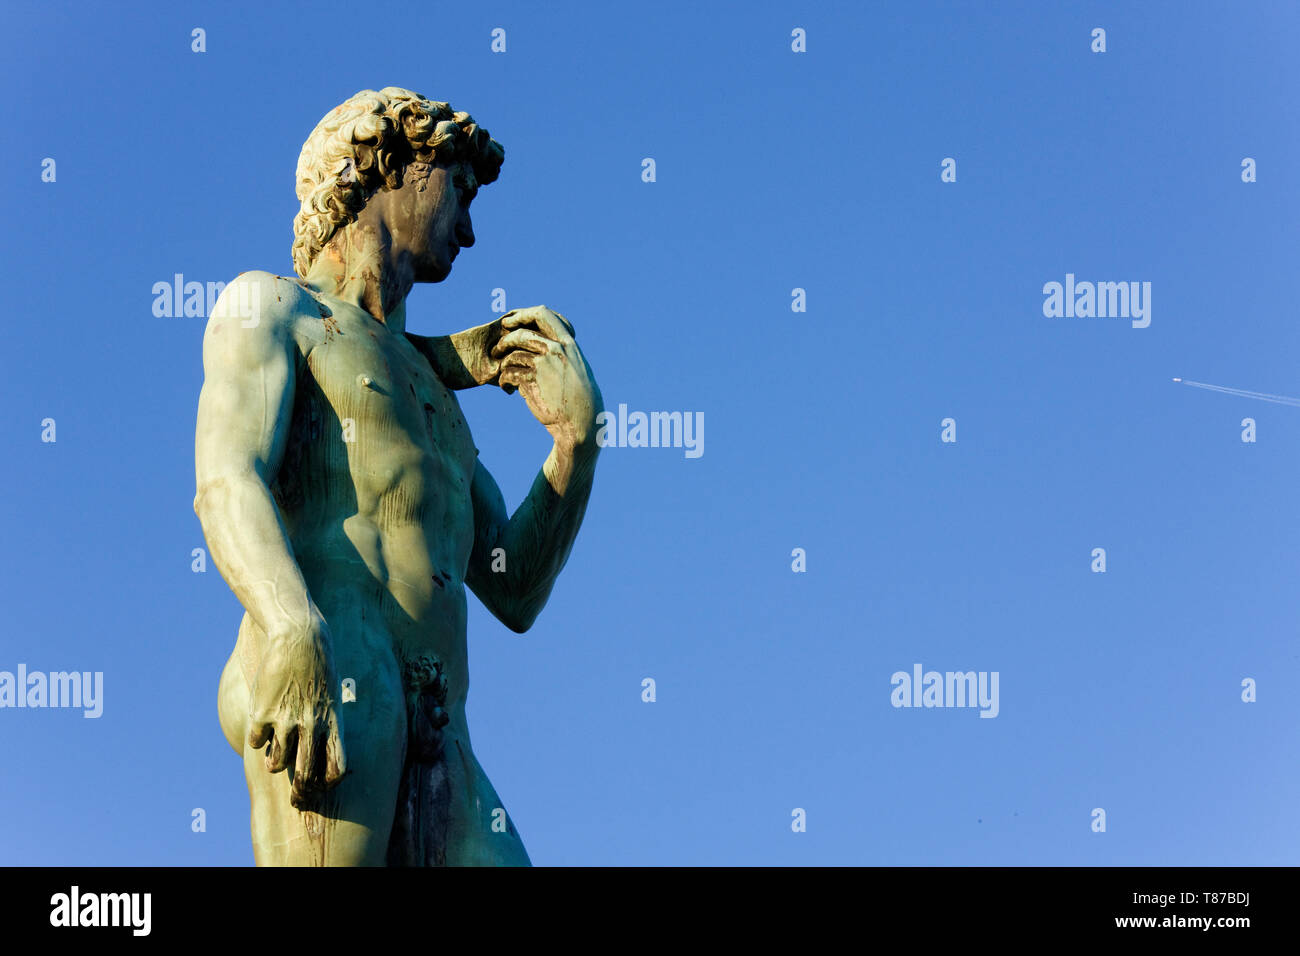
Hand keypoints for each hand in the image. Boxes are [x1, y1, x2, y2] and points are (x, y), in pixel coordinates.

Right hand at [246, 610, 346, 808]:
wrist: (299, 636)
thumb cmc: (319, 664)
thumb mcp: (332, 693)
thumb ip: (324, 721)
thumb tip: (316, 747)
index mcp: (333, 721)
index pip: (337, 766)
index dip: (329, 782)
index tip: (322, 785)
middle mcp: (311, 724)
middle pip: (307, 773)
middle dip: (301, 792)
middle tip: (297, 797)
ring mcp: (286, 720)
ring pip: (277, 762)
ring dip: (275, 763)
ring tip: (276, 755)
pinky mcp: (263, 712)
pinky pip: (257, 741)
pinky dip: (258, 738)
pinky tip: (263, 726)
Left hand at [490, 306, 603, 448]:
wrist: (581, 422)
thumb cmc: (578, 399)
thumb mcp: (576, 369)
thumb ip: (561, 355)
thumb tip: (544, 345)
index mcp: (568, 344)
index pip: (543, 314)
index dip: (522, 314)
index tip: (509, 322)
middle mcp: (556, 349)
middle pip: (522, 332)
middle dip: (505, 340)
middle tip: (497, 350)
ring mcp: (544, 364)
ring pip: (513, 354)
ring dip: (502, 363)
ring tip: (501, 373)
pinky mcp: (533, 380)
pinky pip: (509, 373)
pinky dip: (504, 380)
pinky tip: (507, 389)